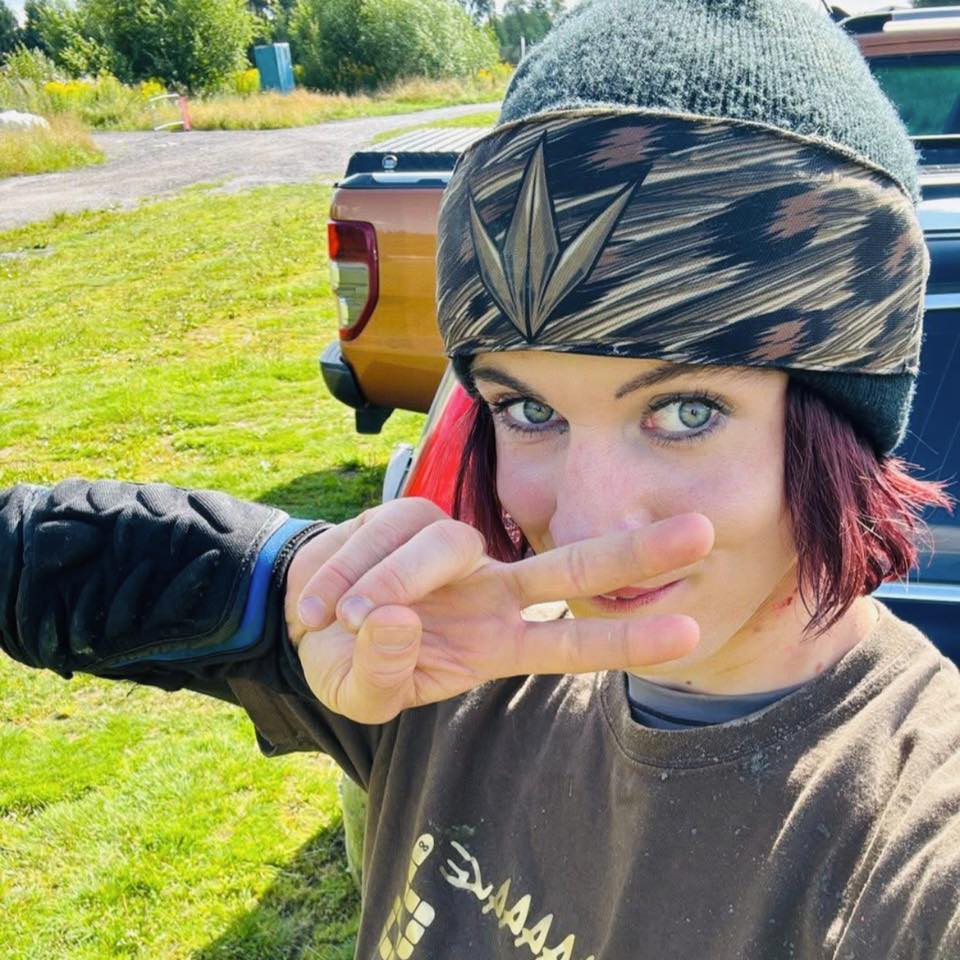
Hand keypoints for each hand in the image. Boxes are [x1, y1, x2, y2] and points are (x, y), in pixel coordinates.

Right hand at [288, 498, 713, 723]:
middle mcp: (491, 593)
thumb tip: (391, 621)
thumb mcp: (359, 692)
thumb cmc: (348, 661)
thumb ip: (379, 672)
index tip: (689, 633)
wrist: (306, 613)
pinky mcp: (412, 518)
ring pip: (448, 545)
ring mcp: (456, 553)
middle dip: (632, 553)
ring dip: (389, 582)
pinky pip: (389, 528)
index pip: (571, 641)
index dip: (625, 638)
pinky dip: (350, 565)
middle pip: (569, 567)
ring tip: (340, 619)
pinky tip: (321, 598)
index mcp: (495, 645)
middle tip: (703, 532)